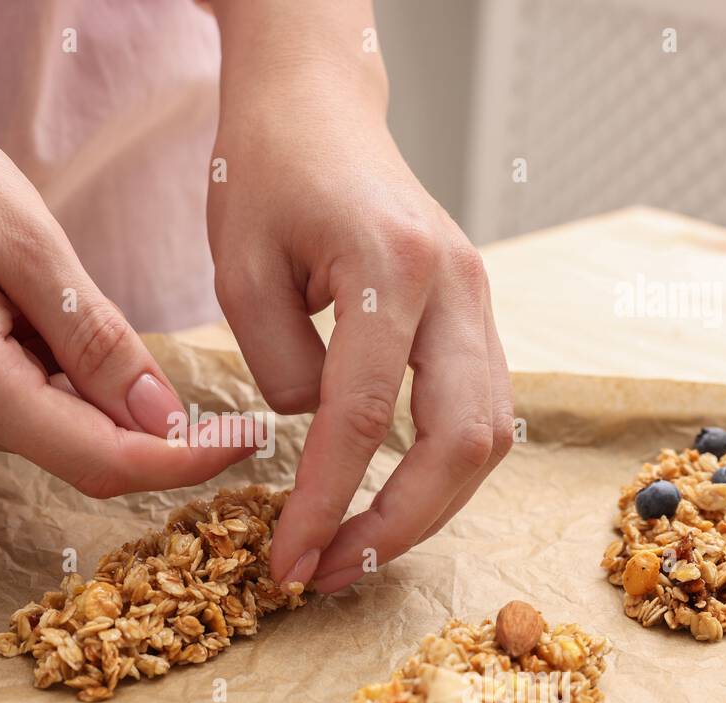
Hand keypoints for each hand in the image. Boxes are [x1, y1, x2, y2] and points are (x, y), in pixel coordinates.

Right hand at [0, 87, 251, 496]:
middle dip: (150, 428)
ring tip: (69, 299)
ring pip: (52, 431)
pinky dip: (58, 380)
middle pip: (78, 454)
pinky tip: (42, 315)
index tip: (248, 441)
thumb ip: (97, 343)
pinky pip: (19, 409)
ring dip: (98, 395)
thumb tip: (162, 419)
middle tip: (205, 387)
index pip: (99, 459)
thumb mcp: (28, 245)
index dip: (182, 461)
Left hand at [208, 11, 512, 590]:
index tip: (287, 560)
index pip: (362, 416)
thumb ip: (278, 366)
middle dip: (399, 525)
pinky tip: (388, 498)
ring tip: (356, 550)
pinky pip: (478, 410)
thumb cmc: (265, 172)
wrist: (318, 107)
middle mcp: (458, 285)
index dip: (324, 502)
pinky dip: (439, 469)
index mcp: (393, 265)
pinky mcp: (475, 314)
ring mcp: (479, 298)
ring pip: (487, 435)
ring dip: (428, 508)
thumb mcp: (238, 268)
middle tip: (329, 571)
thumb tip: (322, 440)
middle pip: (461, 441)